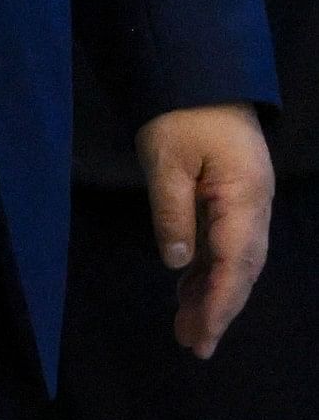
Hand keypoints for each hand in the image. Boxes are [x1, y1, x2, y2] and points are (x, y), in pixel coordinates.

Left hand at [137, 103, 275, 358]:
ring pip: (234, 259)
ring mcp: (247, 201)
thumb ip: (171, 212)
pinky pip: (225, 242)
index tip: (203, 335)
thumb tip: (176, 263)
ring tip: (187, 329)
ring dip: (212, 292)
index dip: (220, 303)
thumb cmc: (180, 113)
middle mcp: (255, 206)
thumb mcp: (165, 160)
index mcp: (245, 199)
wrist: (200, 74)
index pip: (235, 263)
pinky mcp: (234, 196)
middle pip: (241, 268)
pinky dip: (208, 269)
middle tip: (193, 345)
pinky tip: (187, 290)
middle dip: (219, 308)